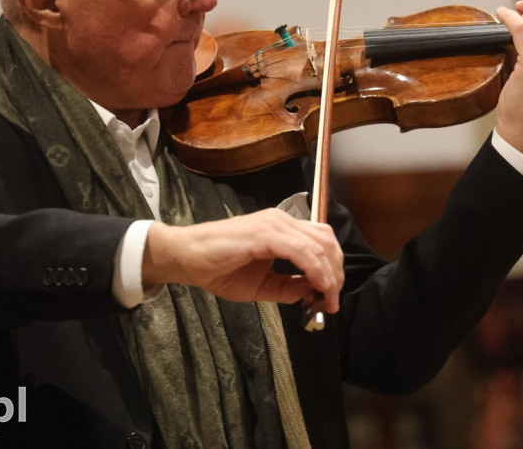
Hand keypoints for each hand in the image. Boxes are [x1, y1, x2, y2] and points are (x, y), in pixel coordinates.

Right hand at [141, 209, 344, 312]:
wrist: (185, 258)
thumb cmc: (217, 269)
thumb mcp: (260, 285)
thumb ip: (287, 287)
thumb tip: (312, 293)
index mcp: (282, 228)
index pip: (321, 241)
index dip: (333, 268)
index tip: (332, 297)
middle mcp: (281, 220)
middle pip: (326, 241)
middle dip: (336, 273)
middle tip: (333, 301)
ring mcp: (273, 224)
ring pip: (318, 244)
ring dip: (329, 274)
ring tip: (329, 298)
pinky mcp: (263, 233)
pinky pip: (300, 250)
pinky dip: (314, 269)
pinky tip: (318, 287)